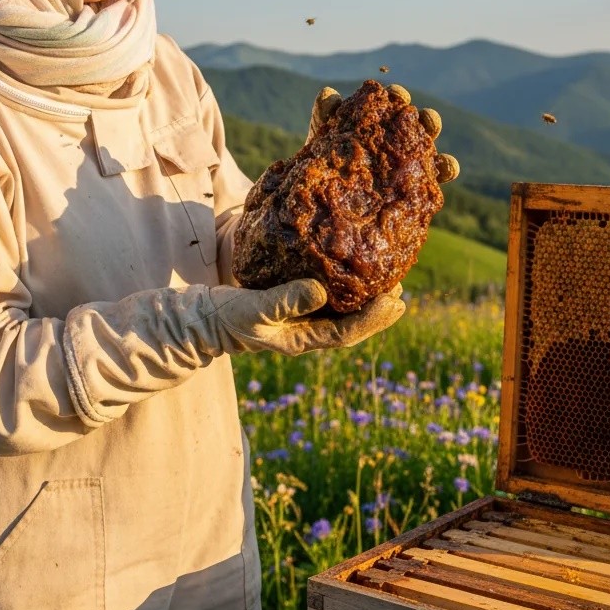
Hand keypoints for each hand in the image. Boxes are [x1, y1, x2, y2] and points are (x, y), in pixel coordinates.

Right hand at [205, 278, 404, 356]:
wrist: (208, 318)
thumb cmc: (229, 317)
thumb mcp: (255, 309)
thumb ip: (285, 300)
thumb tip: (320, 290)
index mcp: (304, 339)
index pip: (348, 333)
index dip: (373, 319)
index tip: (394, 301)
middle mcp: (310, 331)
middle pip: (353, 324)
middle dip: (378, 309)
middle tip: (400, 287)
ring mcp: (304, 318)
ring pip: (345, 311)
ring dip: (367, 297)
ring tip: (389, 278)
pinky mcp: (297, 302)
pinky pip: (330, 297)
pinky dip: (347, 286)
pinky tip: (355, 270)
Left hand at [307, 84, 460, 183]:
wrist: (325, 200)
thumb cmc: (324, 164)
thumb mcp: (322, 140)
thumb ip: (325, 117)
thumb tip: (329, 94)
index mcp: (379, 120)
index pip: (393, 103)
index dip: (397, 97)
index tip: (397, 96)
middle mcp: (399, 138)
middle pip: (419, 122)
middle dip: (424, 118)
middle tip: (420, 118)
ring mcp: (409, 161)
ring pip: (431, 145)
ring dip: (436, 142)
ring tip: (433, 139)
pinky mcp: (417, 186)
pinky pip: (438, 175)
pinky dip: (448, 168)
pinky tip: (449, 169)